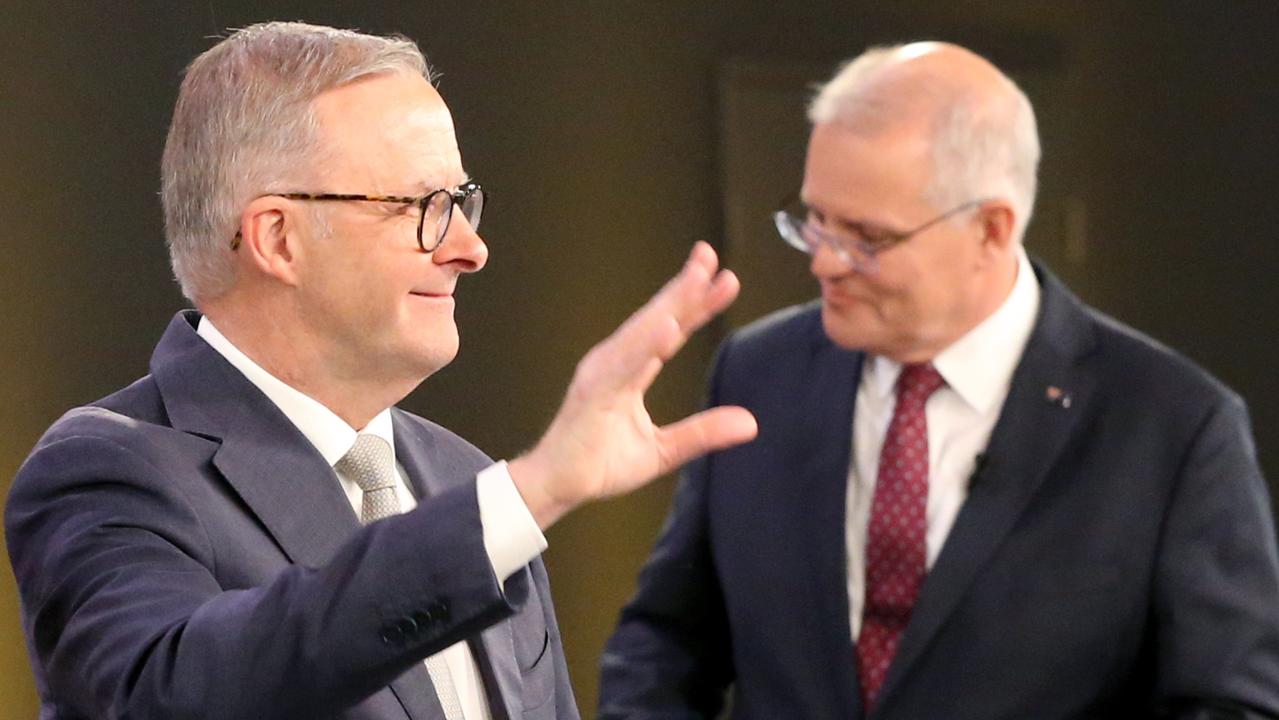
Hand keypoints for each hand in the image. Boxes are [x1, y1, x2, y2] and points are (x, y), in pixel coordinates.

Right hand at [509, 242, 757, 528]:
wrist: (558, 485)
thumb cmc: (600, 463)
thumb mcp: (664, 450)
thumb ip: (703, 432)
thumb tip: (751, 423)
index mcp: (631, 368)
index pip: (671, 330)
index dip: (697, 303)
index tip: (725, 277)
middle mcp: (615, 362)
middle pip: (656, 318)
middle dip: (684, 286)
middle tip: (710, 255)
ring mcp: (602, 373)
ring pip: (642, 332)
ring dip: (670, 303)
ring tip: (697, 277)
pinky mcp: (593, 393)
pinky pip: (623, 366)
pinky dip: (646, 345)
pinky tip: (668, 327)